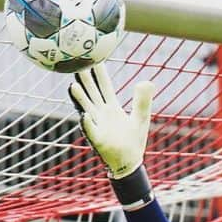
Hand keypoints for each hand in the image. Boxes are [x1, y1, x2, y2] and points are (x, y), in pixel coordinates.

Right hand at [69, 63, 153, 178]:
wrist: (129, 163)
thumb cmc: (134, 141)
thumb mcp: (141, 118)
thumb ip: (143, 101)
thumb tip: (148, 82)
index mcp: (112, 108)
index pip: (105, 87)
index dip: (100, 73)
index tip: (94, 58)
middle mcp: (103, 115)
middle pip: (93, 94)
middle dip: (86, 80)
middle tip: (77, 64)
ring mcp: (99, 126)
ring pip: (88, 109)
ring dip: (81, 99)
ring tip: (73, 86)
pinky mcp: (99, 140)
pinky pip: (91, 131)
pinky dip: (87, 123)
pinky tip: (84, 115)